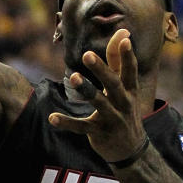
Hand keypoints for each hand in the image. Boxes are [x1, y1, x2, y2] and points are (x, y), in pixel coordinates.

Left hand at [48, 27, 146, 164]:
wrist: (131, 150)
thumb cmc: (124, 110)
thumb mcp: (126, 88)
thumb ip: (118, 61)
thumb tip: (123, 33)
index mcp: (130, 90)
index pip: (130, 70)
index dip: (127, 55)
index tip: (126, 39)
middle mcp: (123, 103)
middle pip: (113, 84)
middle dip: (101, 69)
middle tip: (87, 54)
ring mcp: (112, 119)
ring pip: (99, 103)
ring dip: (86, 90)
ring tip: (73, 76)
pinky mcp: (99, 133)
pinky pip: (81, 127)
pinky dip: (67, 123)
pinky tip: (52, 118)